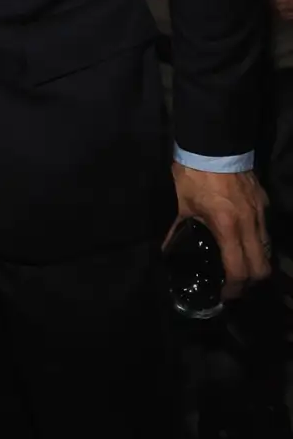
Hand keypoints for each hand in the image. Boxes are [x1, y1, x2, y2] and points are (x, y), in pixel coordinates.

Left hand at [168, 163, 270, 298]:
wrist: (213, 143)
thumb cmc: (194, 174)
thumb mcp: (184, 204)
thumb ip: (179, 229)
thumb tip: (169, 249)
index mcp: (227, 226)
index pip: (239, 270)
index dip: (234, 289)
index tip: (225, 295)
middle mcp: (250, 224)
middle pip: (262, 267)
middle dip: (250, 282)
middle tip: (234, 285)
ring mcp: (260, 213)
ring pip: (267, 249)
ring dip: (256, 263)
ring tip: (240, 266)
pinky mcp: (264, 202)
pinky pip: (265, 231)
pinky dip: (258, 243)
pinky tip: (243, 241)